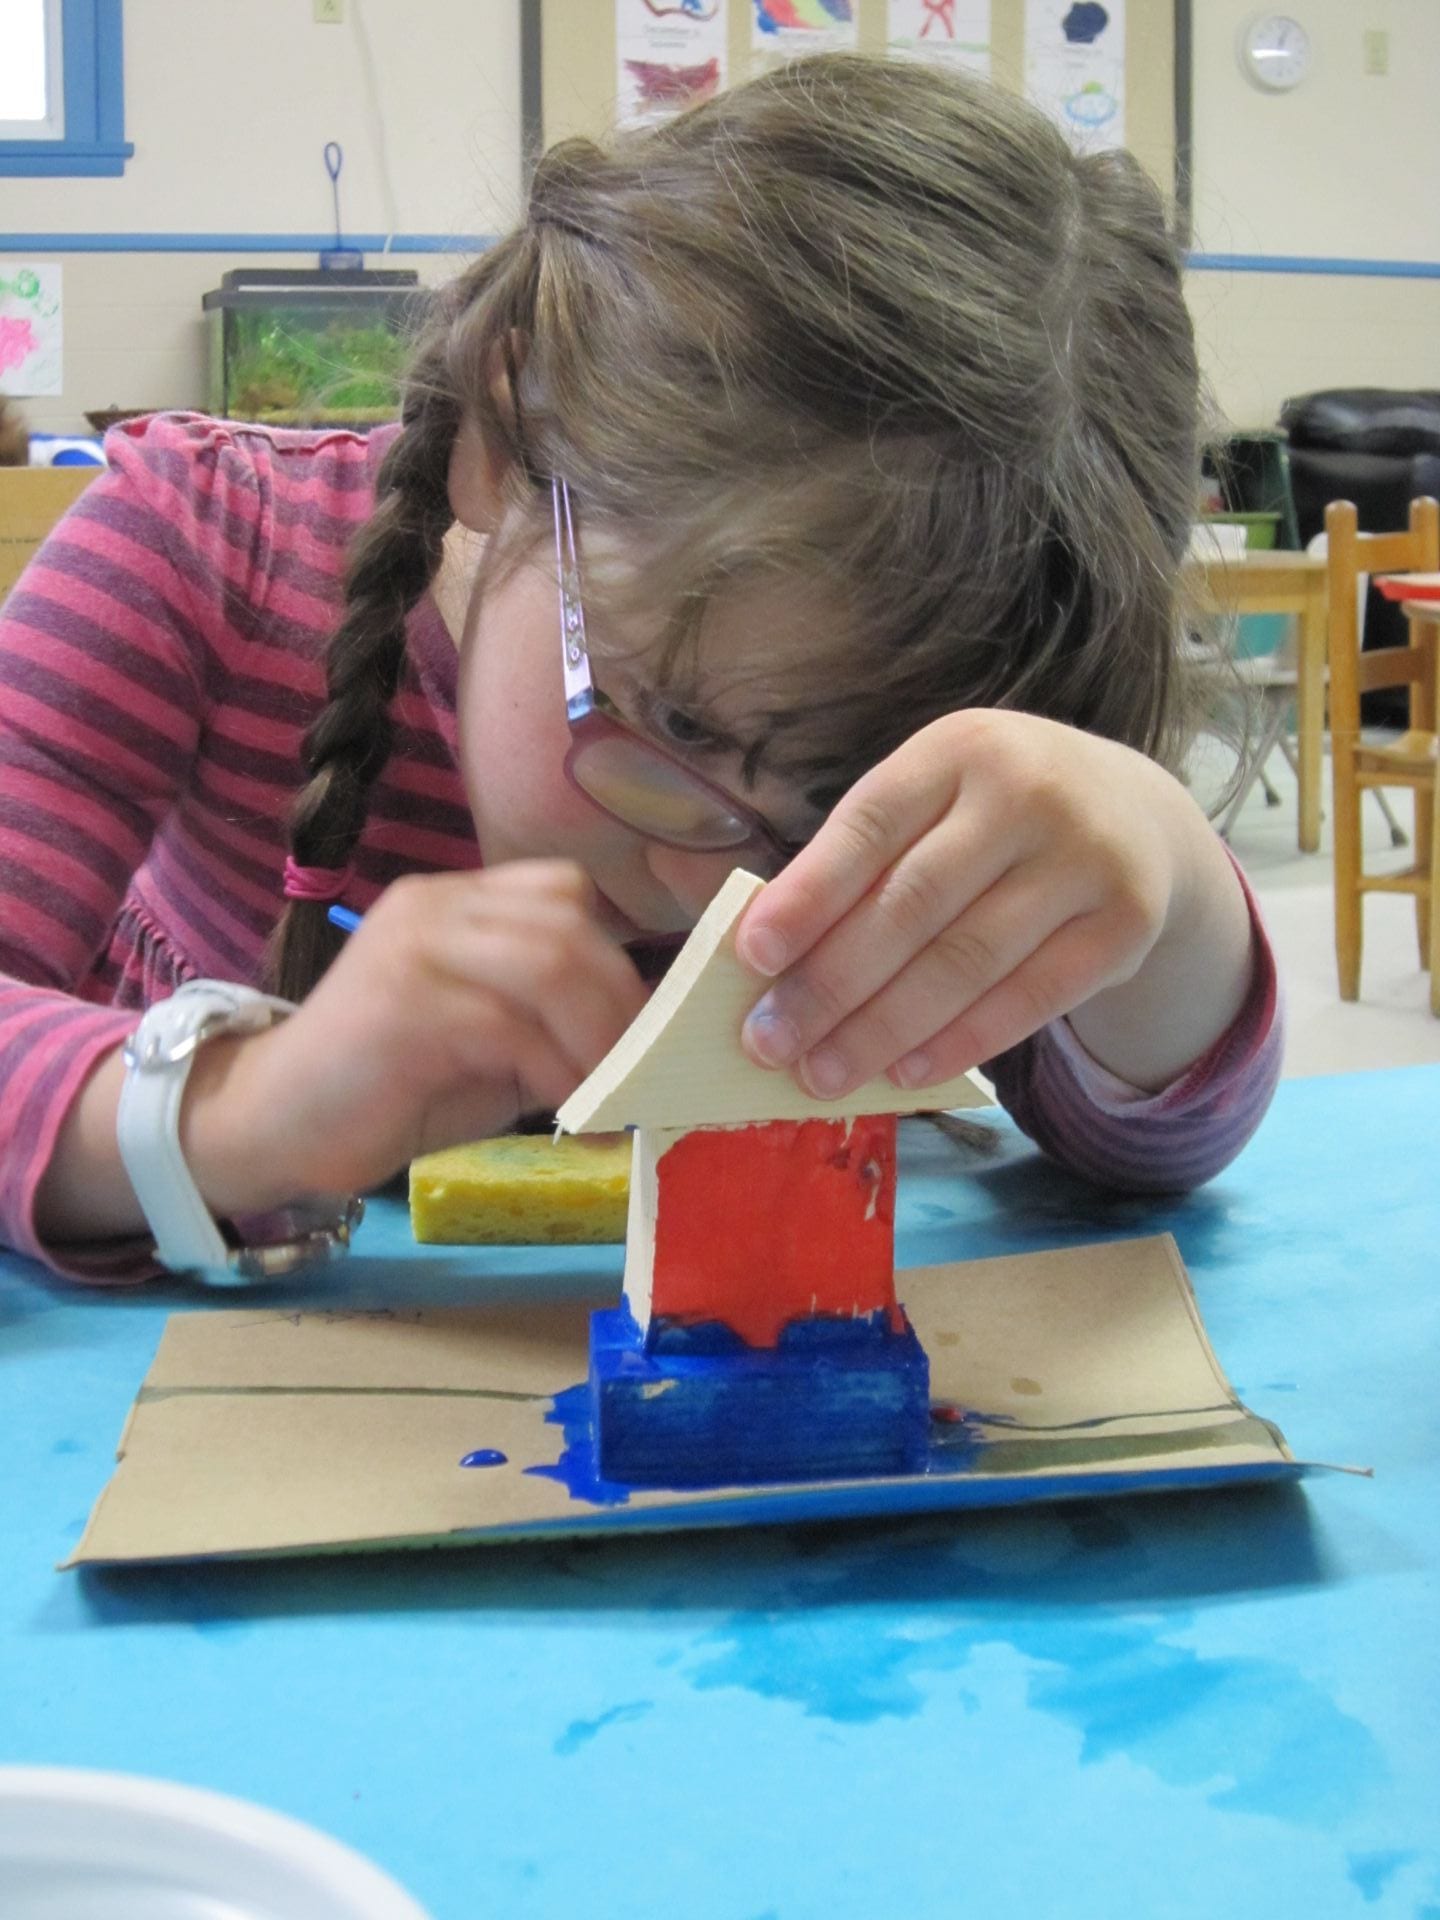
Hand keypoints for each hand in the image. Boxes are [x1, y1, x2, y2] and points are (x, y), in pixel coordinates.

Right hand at [185, 862, 647, 1209]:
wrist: (270, 1124)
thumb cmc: (386, 1090)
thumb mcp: (487, 1045)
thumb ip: (549, 1024)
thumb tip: (641, 1044)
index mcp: (454, 902)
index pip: (563, 891)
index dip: (616, 959)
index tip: (641, 1031)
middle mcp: (434, 906)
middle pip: (568, 924)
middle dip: (621, 1005)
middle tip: (642, 1073)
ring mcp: (414, 947)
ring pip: (548, 964)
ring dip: (598, 1038)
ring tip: (610, 1095)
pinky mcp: (402, 1003)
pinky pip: (508, 1027)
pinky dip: (556, 1072)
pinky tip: (567, 1112)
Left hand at [735, 710, 1254, 1099]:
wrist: (1134, 815)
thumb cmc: (990, 818)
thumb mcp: (932, 801)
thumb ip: (857, 861)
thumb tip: (759, 952)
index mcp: (958, 748)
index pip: (870, 825)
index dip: (808, 894)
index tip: (753, 957)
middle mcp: (1028, 791)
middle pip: (913, 904)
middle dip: (831, 984)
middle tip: (769, 1042)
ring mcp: (1085, 858)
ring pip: (966, 961)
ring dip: (882, 1029)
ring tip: (821, 1073)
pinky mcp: (1126, 924)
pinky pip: (1030, 999)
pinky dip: (959, 1043)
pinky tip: (903, 1073)